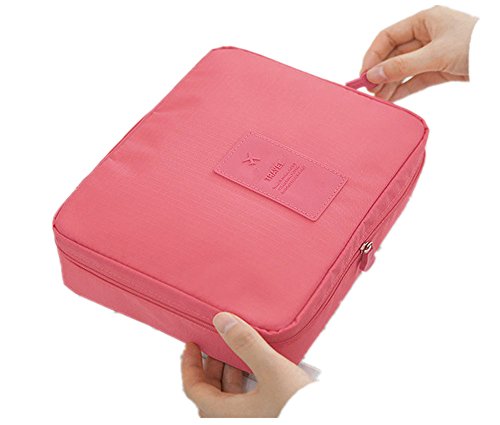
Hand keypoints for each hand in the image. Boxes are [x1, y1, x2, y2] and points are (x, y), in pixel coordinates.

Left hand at [181, 312, 311, 416]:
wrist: (328, 421)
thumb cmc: (300, 411)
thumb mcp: (272, 370)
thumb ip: (246, 344)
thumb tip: (222, 321)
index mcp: (226, 415)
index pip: (194, 389)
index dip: (188, 365)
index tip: (192, 345)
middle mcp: (234, 421)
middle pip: (211, 392)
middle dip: (212, 365)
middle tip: (216, 343)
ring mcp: (250, 420)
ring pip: (230, 397)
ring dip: (231, 372)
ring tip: (240, 351)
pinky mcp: (266, 417)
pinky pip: (247, 400)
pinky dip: (248, 382)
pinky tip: (260, 368)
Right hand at [361, 6, 477, 100]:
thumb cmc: (474, 45)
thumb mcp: (434, 55)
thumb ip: (402, 66)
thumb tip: (374, 75)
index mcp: (423, 21)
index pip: (388, 37)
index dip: (372, 56)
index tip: (364, 75)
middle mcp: (425, 34)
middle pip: (394, 55)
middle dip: (380, 73)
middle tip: (369, 90)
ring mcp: (431, 52)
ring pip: (403, 68)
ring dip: (390, 83)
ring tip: (379, 99)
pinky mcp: (439, 68)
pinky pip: (415, 78)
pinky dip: (403, 88)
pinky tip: (392, 98)